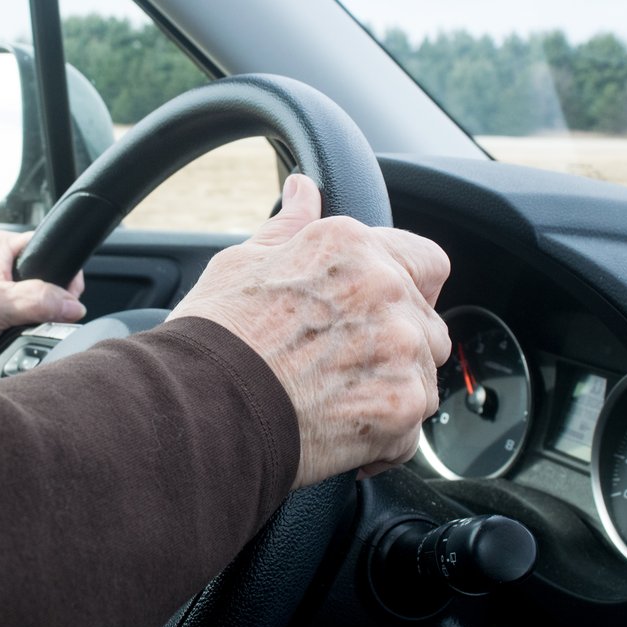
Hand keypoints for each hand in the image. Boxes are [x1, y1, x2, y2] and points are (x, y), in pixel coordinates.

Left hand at [0, 231, 85, 391]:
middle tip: (38, 319)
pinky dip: (23, 337)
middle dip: (49, 305)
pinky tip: (13, 343)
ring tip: (19, 333)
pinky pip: (23, 327)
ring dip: (34, 324)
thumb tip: (72, 306)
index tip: (68, 297)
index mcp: (0, 248)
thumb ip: (38, 301)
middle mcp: (0, 268)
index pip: (49, 249)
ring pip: (36, 309)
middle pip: (47, 283)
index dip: (64, 274)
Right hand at [168, 173, 450, 487]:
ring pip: (422, 377)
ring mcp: (401, 351)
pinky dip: (380, 437)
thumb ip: (289, 227)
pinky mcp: (401, 407)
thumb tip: (303, 189)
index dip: (406, 288)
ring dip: (390, 391)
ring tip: (331, 402)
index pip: (424, 260)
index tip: (378, 312)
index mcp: (352, 248)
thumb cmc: (213, 336)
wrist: (200, 405)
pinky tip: (336, 431)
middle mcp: (386, 291)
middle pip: (426, 323)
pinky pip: (411, 429)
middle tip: (337, 365)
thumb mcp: (242, 264)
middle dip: (394, 345)